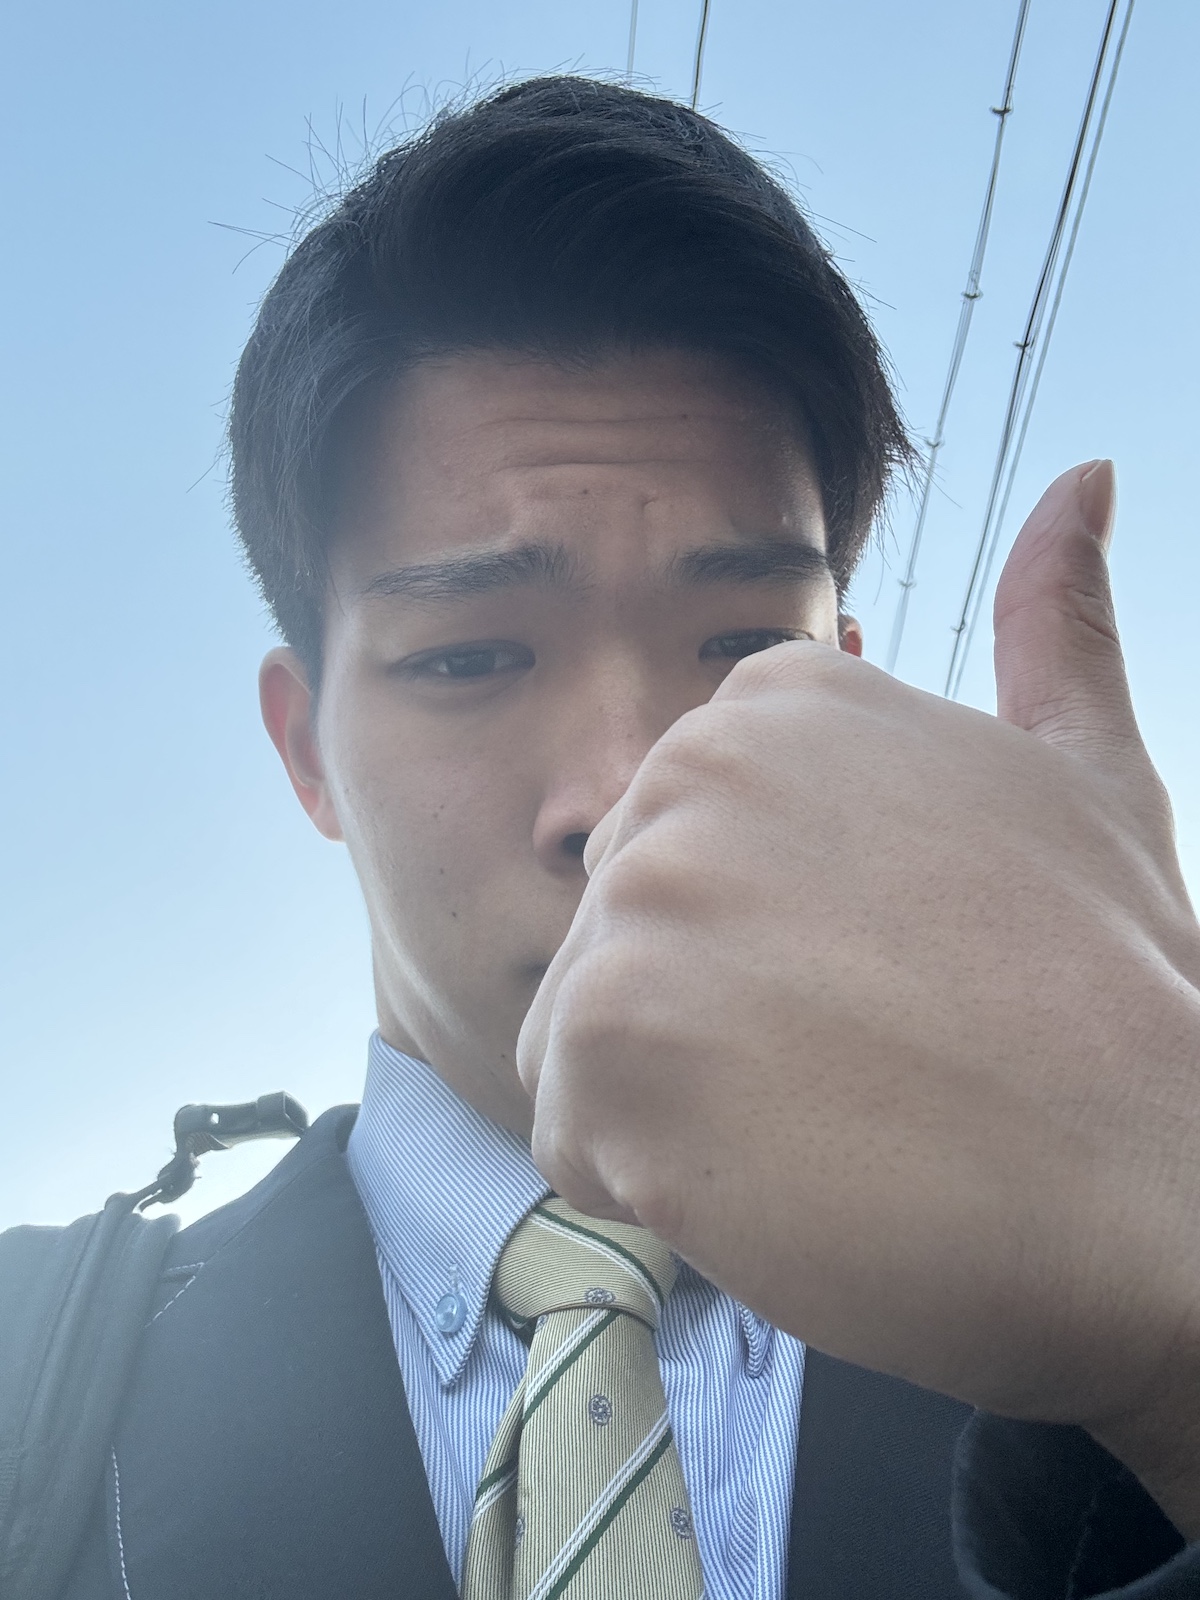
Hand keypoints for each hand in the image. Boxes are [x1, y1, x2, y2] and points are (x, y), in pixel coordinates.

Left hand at [517, 462, 1199, 1533]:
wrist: (1140, 1180)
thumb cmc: (1112, 993)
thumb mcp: (1087, 778)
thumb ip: (1054, 627)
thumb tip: (1080, 482)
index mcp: (780, 702)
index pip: (685, 855)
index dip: (772, 951)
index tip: (875, 983)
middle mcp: (688, 767)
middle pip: (628, 938)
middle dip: (717, 1023)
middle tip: (862, 1063)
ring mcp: (638, 893)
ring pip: (588, 1036)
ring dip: (682, 1107)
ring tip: (824, 1122)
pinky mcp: (603, 1033)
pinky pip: (570, 1129)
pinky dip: (653, 1182)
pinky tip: (776, 1175)